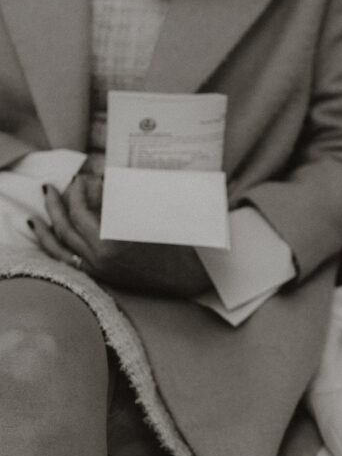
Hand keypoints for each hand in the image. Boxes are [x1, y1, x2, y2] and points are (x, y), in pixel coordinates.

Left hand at [30, 176, 212, 296]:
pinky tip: (50, 236)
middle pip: (65, 228)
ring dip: (47, 226)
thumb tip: (102, 184)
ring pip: (59, 247)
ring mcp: (98, 270)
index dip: (78, 193)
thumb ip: (123, 202)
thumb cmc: (176, 244)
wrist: (188, 277)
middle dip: (56, 204)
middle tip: (52, 187)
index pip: (82, 213)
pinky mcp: (102, 277)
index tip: (82, 178)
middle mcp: (99, 259)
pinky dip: (55, 247)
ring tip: (40, 211)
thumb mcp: (152, 217)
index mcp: (112, 243)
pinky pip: (67, 261)